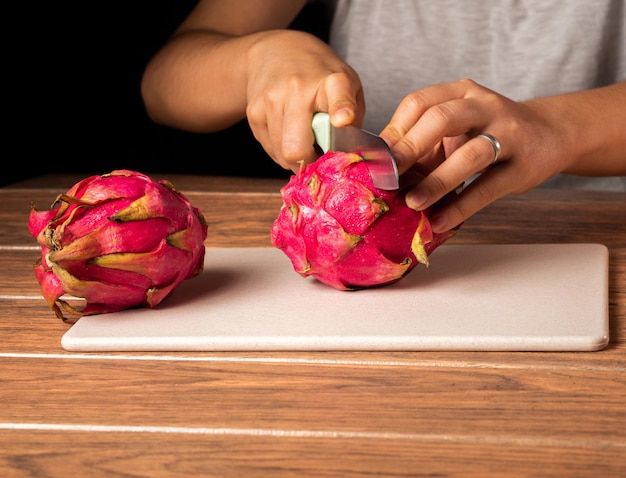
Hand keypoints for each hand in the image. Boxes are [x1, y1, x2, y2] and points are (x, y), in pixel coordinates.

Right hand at [245, 30, 364, 170]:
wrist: (276, 51)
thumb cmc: (319, 74)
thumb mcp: (348, 86)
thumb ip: (352, 120)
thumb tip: (344, 156)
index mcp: (331, 82)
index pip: (337, 97)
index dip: (341, 111)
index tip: (343, 120)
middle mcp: (297, 88)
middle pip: (297, 147)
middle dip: (310, 161)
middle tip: (318, 155)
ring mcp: (271, 100)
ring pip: (282, 154)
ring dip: (295, 157)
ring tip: (303, 139)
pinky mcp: (254, 112)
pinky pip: (270, 150)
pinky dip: (281, 151)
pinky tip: (288, 133)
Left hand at [380, 79, 583, 232]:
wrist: (551, 133)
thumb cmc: (489, 132)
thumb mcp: (457, 126)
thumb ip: (423, 141)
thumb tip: (381, 170)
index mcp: (461, 92)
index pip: (420, 103)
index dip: (394, 132)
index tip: (376, 161)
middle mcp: (484, 105)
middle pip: (441, 119)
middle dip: (409, 149)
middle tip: (387, 177)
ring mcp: (508, 133)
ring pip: (470, 154)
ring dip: (437, 181)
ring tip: (413, 203)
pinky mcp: (523, 166)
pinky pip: (488, 187)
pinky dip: (461, 206)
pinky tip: (440, 221)